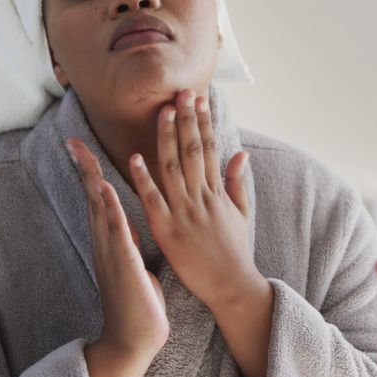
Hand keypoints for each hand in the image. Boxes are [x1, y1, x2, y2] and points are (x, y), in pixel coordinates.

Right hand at [66, 140, 167, 376]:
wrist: (135, 338)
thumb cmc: (140, 302)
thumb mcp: (135, 263)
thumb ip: (129, 242)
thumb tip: (131, 226)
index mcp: (113, 240)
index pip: (100, 198)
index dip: (92, 171)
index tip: (82, 146)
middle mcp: (107, 241)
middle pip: (93, 196)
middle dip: (84, 167)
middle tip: (73, 139)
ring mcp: (112, 251)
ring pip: (100, 207)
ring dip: (93, 178)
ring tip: (83, 152)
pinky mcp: (123, 261)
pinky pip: (116, 228)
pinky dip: (109, 206)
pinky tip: (105, 187)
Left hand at [127, 89, 262, 310]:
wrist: (231, 285)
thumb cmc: (235, 251)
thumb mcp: (241, 213)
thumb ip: (237, 182)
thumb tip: (240, 152)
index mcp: (217, 192)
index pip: (210, 148)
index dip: (203, 121)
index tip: (198, 97)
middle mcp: (202, 197)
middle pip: (193, 150)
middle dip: (186, 119)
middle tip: (181, 91)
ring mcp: (185, 212)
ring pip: (173, 168)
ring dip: (166, 138)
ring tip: (161, 111)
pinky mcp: (169, 230)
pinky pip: (154, 200)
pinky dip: (144, 178)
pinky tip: (135, 157)